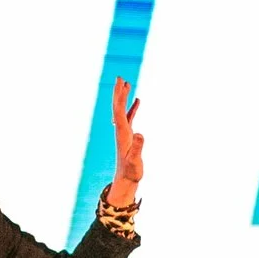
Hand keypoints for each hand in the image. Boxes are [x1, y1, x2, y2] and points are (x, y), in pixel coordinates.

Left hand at [106, 77, 143, 203]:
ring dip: (124, 97)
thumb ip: (137, 148)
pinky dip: (132, 107)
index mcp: (122, 133)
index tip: (123, 83)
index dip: (120, 96)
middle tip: (120, 77)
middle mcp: (120, 130)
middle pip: (117, 107)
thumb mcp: (135, 160)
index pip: (119, 111)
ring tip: (127, 83)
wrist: (126, 180)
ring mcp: (124, 132)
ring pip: (122, 110)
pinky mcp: (128, 136)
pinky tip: (137, 100)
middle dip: (118, 92)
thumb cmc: (131, 172)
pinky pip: (129, 117)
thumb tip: (140, 134)